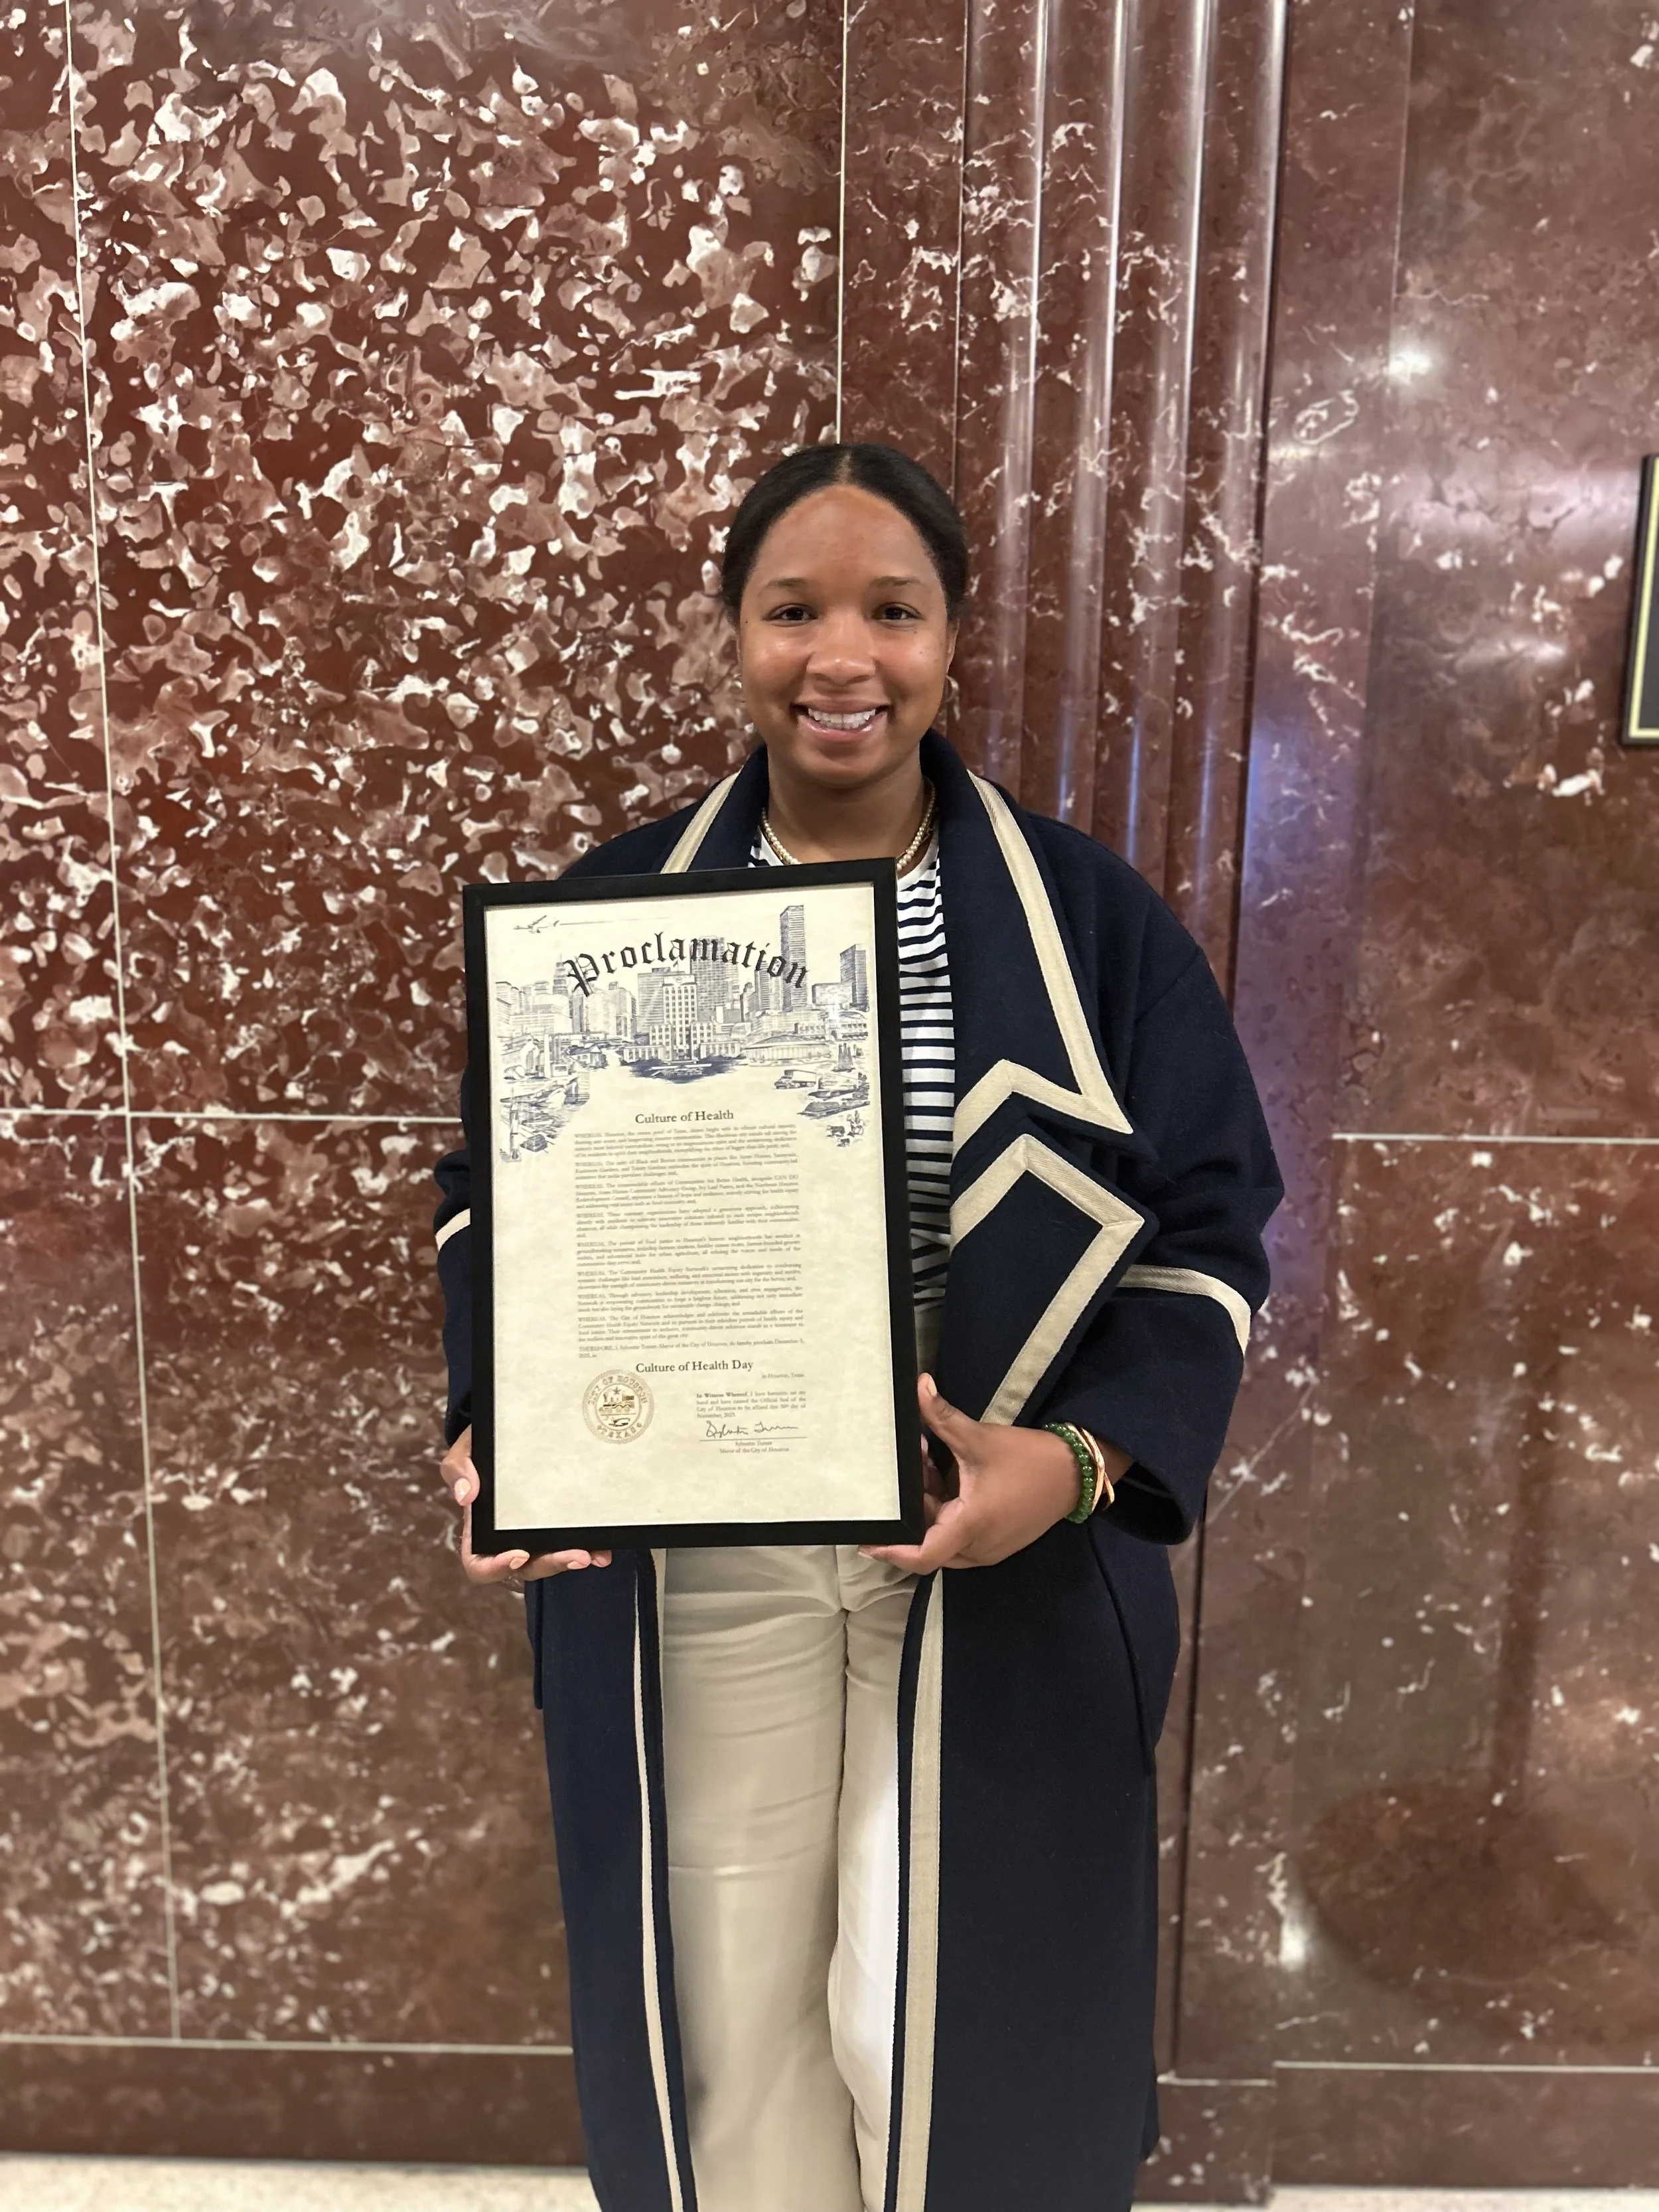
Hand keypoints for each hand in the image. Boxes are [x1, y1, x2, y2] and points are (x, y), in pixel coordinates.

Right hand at [440, 1426, 611, 1584]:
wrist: (513, 1428)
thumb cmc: (485, 1446)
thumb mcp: (465, 1451)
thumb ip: (458, 1469)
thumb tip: (465, 1495)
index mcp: (480, 1530)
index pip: (480, 1565)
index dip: (497, 1568)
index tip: (520, 1553)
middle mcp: (509, 1538)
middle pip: (526, 1567)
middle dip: (552, 1565)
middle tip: (577, 1556)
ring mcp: (536, 1533)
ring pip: (552, 1560)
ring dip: (574, 1561)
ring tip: (595, 1556)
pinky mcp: (559, 1523)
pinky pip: (572, 1542)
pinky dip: (589, 1547)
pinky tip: (604, 1547)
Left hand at [863, 1376, 1129, 1572]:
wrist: (1075, 1473)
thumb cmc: (1028, 1460)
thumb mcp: (979, 1438)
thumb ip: (942, 1416)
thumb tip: (918, 1385)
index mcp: (969, 1527)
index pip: (921, 1555)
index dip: (891, 1550)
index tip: (866, 1540)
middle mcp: (976, 1547)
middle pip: (928, 1540)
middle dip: (911, 1507)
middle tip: (901, 1472)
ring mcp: (987, 1549)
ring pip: (943, 1536)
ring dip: (928, 1505)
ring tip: (925, 1461)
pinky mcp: (995, 1542)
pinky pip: (959, 1533)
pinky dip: (946, 1509)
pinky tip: (944, 1472)